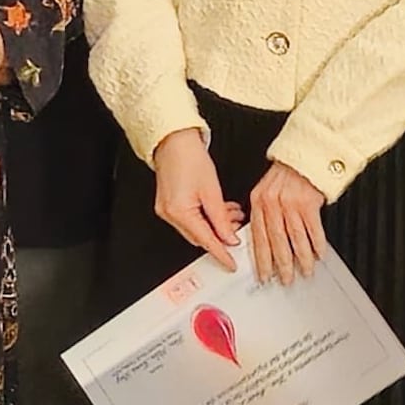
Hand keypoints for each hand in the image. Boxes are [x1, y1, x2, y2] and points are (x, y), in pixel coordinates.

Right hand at [151, 130, 244, 266]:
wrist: (173, 140)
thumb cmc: (189, 157)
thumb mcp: (212, 191)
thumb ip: (222, 219)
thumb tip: (229, 238)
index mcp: (179, 212)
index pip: (206, 241)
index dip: (221, 254)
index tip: (231, 264)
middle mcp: (169, 214)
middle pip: (199, 236)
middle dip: (220, 237)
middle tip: (237, 232)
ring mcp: (166, 209)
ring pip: (195, 228)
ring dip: (214, 226)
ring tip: (231, 215)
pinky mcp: (168, 203)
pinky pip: (189, 218)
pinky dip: (205, 218)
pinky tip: (218, 210)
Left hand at [241, 162, 331, 288]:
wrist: (307, 153)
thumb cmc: (288, 172)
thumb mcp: (267, 189)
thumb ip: (264, 212)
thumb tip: (265, 241)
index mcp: (258, 201)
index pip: (257, 236)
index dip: (261, 259)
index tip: (263, 274)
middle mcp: (272, 203)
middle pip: (276, 241)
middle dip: (281, 264)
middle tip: (285, 279)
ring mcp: (290, 203)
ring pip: (295, 238)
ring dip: (301, 258)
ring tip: (304, 271)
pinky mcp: (308, 202)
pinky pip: (313, 229)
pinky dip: (317, 244)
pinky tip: (319, 254)